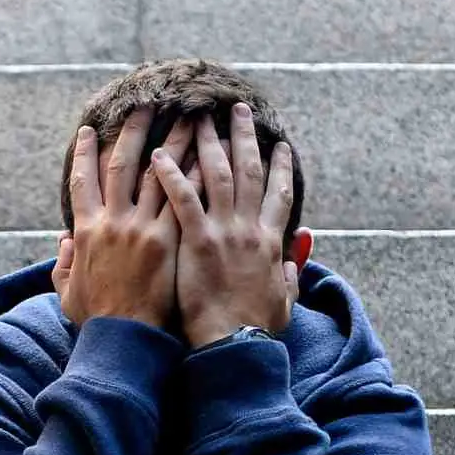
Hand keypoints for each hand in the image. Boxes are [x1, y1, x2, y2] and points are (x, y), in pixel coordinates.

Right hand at [52, 109, 200, 332]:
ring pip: (159, 173)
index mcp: (85, 231)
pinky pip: (185, 200)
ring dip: (175, 142)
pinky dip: (195, 175)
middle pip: (123, 164)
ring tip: (189, 118)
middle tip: (147, 103)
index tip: (88, 130)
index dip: (83, 153)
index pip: (82, 180)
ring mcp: (141, 229)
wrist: (123, 341)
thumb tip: (61, 243)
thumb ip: (63, 265)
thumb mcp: (67, 292)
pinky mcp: (168, 241)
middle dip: (134, 130)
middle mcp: (113, 222)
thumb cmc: (96, 322)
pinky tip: (209, 155)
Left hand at [149, 104, 299, 347]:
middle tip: (236, 109)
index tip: (278, 143)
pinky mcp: (196, 242)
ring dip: (207, 141)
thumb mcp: (284, 301)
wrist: (234, 346)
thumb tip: (297, 254)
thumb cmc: (255, 330)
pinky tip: (157, 155)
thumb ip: (291, 273)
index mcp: (271, 241)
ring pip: (216, 174)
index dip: (279, 165)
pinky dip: (170, 174)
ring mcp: (223, 232)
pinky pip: (182, 199)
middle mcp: (249, 228)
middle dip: (243, 135)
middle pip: (248, 170)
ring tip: (197, 116)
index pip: (278, 192)